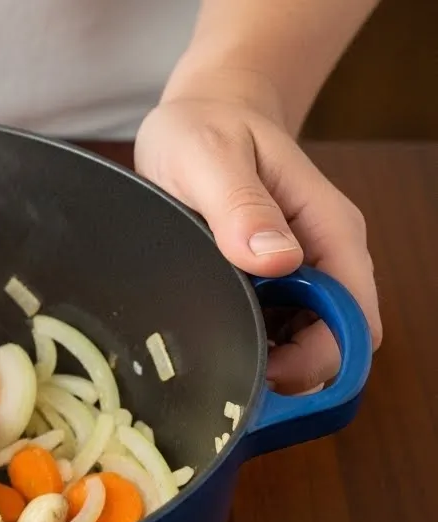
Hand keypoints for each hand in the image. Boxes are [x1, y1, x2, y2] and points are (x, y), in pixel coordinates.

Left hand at [135, 96, 381, 394]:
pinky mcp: (271, 281)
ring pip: (302, 342)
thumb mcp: (211, 159)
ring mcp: (300, 271)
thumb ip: (241, 207)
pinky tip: (210, 335)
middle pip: (331, 343)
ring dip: (265, 360)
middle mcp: (324, 257)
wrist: (201, 113)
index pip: (354, 319)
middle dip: (289, 370)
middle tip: (228, 374)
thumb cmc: (206, 128)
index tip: (264, 372)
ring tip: (211, 351)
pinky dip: (248, 342)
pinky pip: (273, 329)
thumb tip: (276, 259)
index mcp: (329, 230)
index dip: (318, 358)